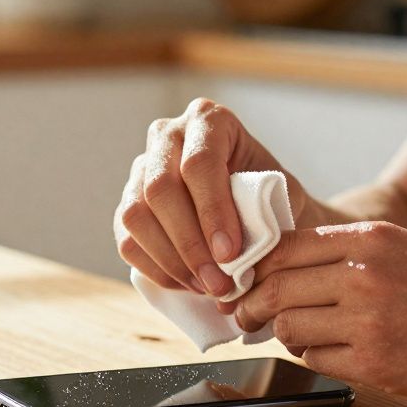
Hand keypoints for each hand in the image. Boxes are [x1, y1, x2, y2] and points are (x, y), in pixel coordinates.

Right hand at [114, 98, 314, 295]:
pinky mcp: (128, 201)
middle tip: (218, 282)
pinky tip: (188, 283)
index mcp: (208, 120)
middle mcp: (167, 134)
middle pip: (160, 189)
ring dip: (172, 261)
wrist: (260, 204)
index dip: (212, 211)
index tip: (230, 253)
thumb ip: (260, 216)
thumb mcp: (279, 196)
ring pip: (136, 215)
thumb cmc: (272, 196)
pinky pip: (127, 240)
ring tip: (206, 287)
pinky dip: (157, 269)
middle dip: (190, 244)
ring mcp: (141, 167)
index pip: (199, 163)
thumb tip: (232, 258)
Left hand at [234, 221, 406, 402]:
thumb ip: (346, 254)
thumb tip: (278, 269)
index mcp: (370, 239)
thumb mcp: (403, 250)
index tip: (247, 284)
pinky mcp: (377, 364)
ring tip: (305, 335)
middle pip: (276, 289)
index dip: (255, 270)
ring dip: (289, 335)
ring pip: (290, 327)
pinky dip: (317, 359)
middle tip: (248, 318)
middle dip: (254, 307)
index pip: (282, 248)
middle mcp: (364, 275)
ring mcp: (370, 322)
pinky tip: (337, 354)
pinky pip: (317, 361)